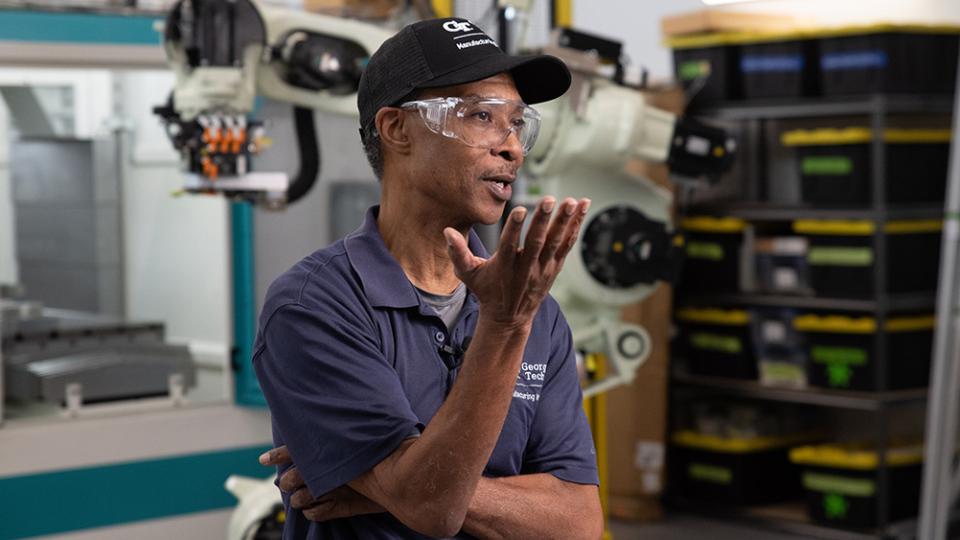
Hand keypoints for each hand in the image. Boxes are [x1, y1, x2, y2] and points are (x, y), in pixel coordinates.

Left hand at [259, 445, 384, 521]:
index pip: (296, 448)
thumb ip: (341, 444)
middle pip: (293, 477)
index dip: (279, 453)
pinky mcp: (342, 506)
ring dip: (300, 500)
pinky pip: (316, 514)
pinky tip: (319, 507)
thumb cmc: (383, 455)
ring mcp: (334, 488)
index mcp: (330, 449)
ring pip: (300, 499)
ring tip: (307, 498)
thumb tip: (318, 442)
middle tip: (289, 484)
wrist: (406, 476)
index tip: (264, 459)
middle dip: (287, 482)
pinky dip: (314, 512)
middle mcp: (329, 468)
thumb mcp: (359, 443)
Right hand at [444, 196, 589, 326]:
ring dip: (564, 222)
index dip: (514, 228)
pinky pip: (566, 246)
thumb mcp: (468, 275)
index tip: (520, 210)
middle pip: (536, 242)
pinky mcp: (554, 268)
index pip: (509, 246)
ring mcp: (542, 269)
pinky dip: (574, 228)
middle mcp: (526, 268)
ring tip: (572, 202)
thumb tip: (447, 231)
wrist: (509, 317)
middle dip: (543, 221)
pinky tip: (582, 209)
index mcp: (504, 267)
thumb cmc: (487, 291)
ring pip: (555, 243)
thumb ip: (458, 253)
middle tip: (549, 199)